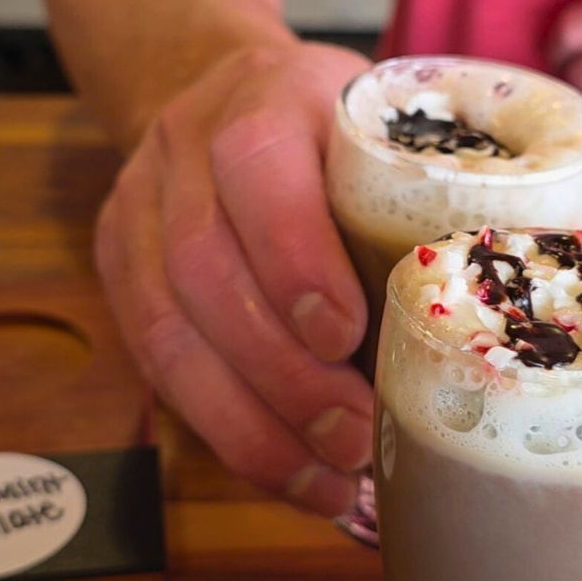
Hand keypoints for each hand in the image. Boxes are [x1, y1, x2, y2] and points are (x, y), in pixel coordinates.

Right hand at [95, 43, 372, 515]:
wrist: (226, 102)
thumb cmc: (326, 135)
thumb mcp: (376, 143)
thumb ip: (407, 214)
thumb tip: (461, 336)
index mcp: (261, 101)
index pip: (256, 169)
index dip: (294, 259)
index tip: (344, 338)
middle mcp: (183, 154)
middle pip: (203, 271)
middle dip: (281, 373)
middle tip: (352, 437)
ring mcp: (139, 214)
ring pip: (167, 334)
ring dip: (248, 422)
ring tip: (325, 479)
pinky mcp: (120, 271)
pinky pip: (156, 365)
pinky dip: (222, 429)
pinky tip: (283, 470)